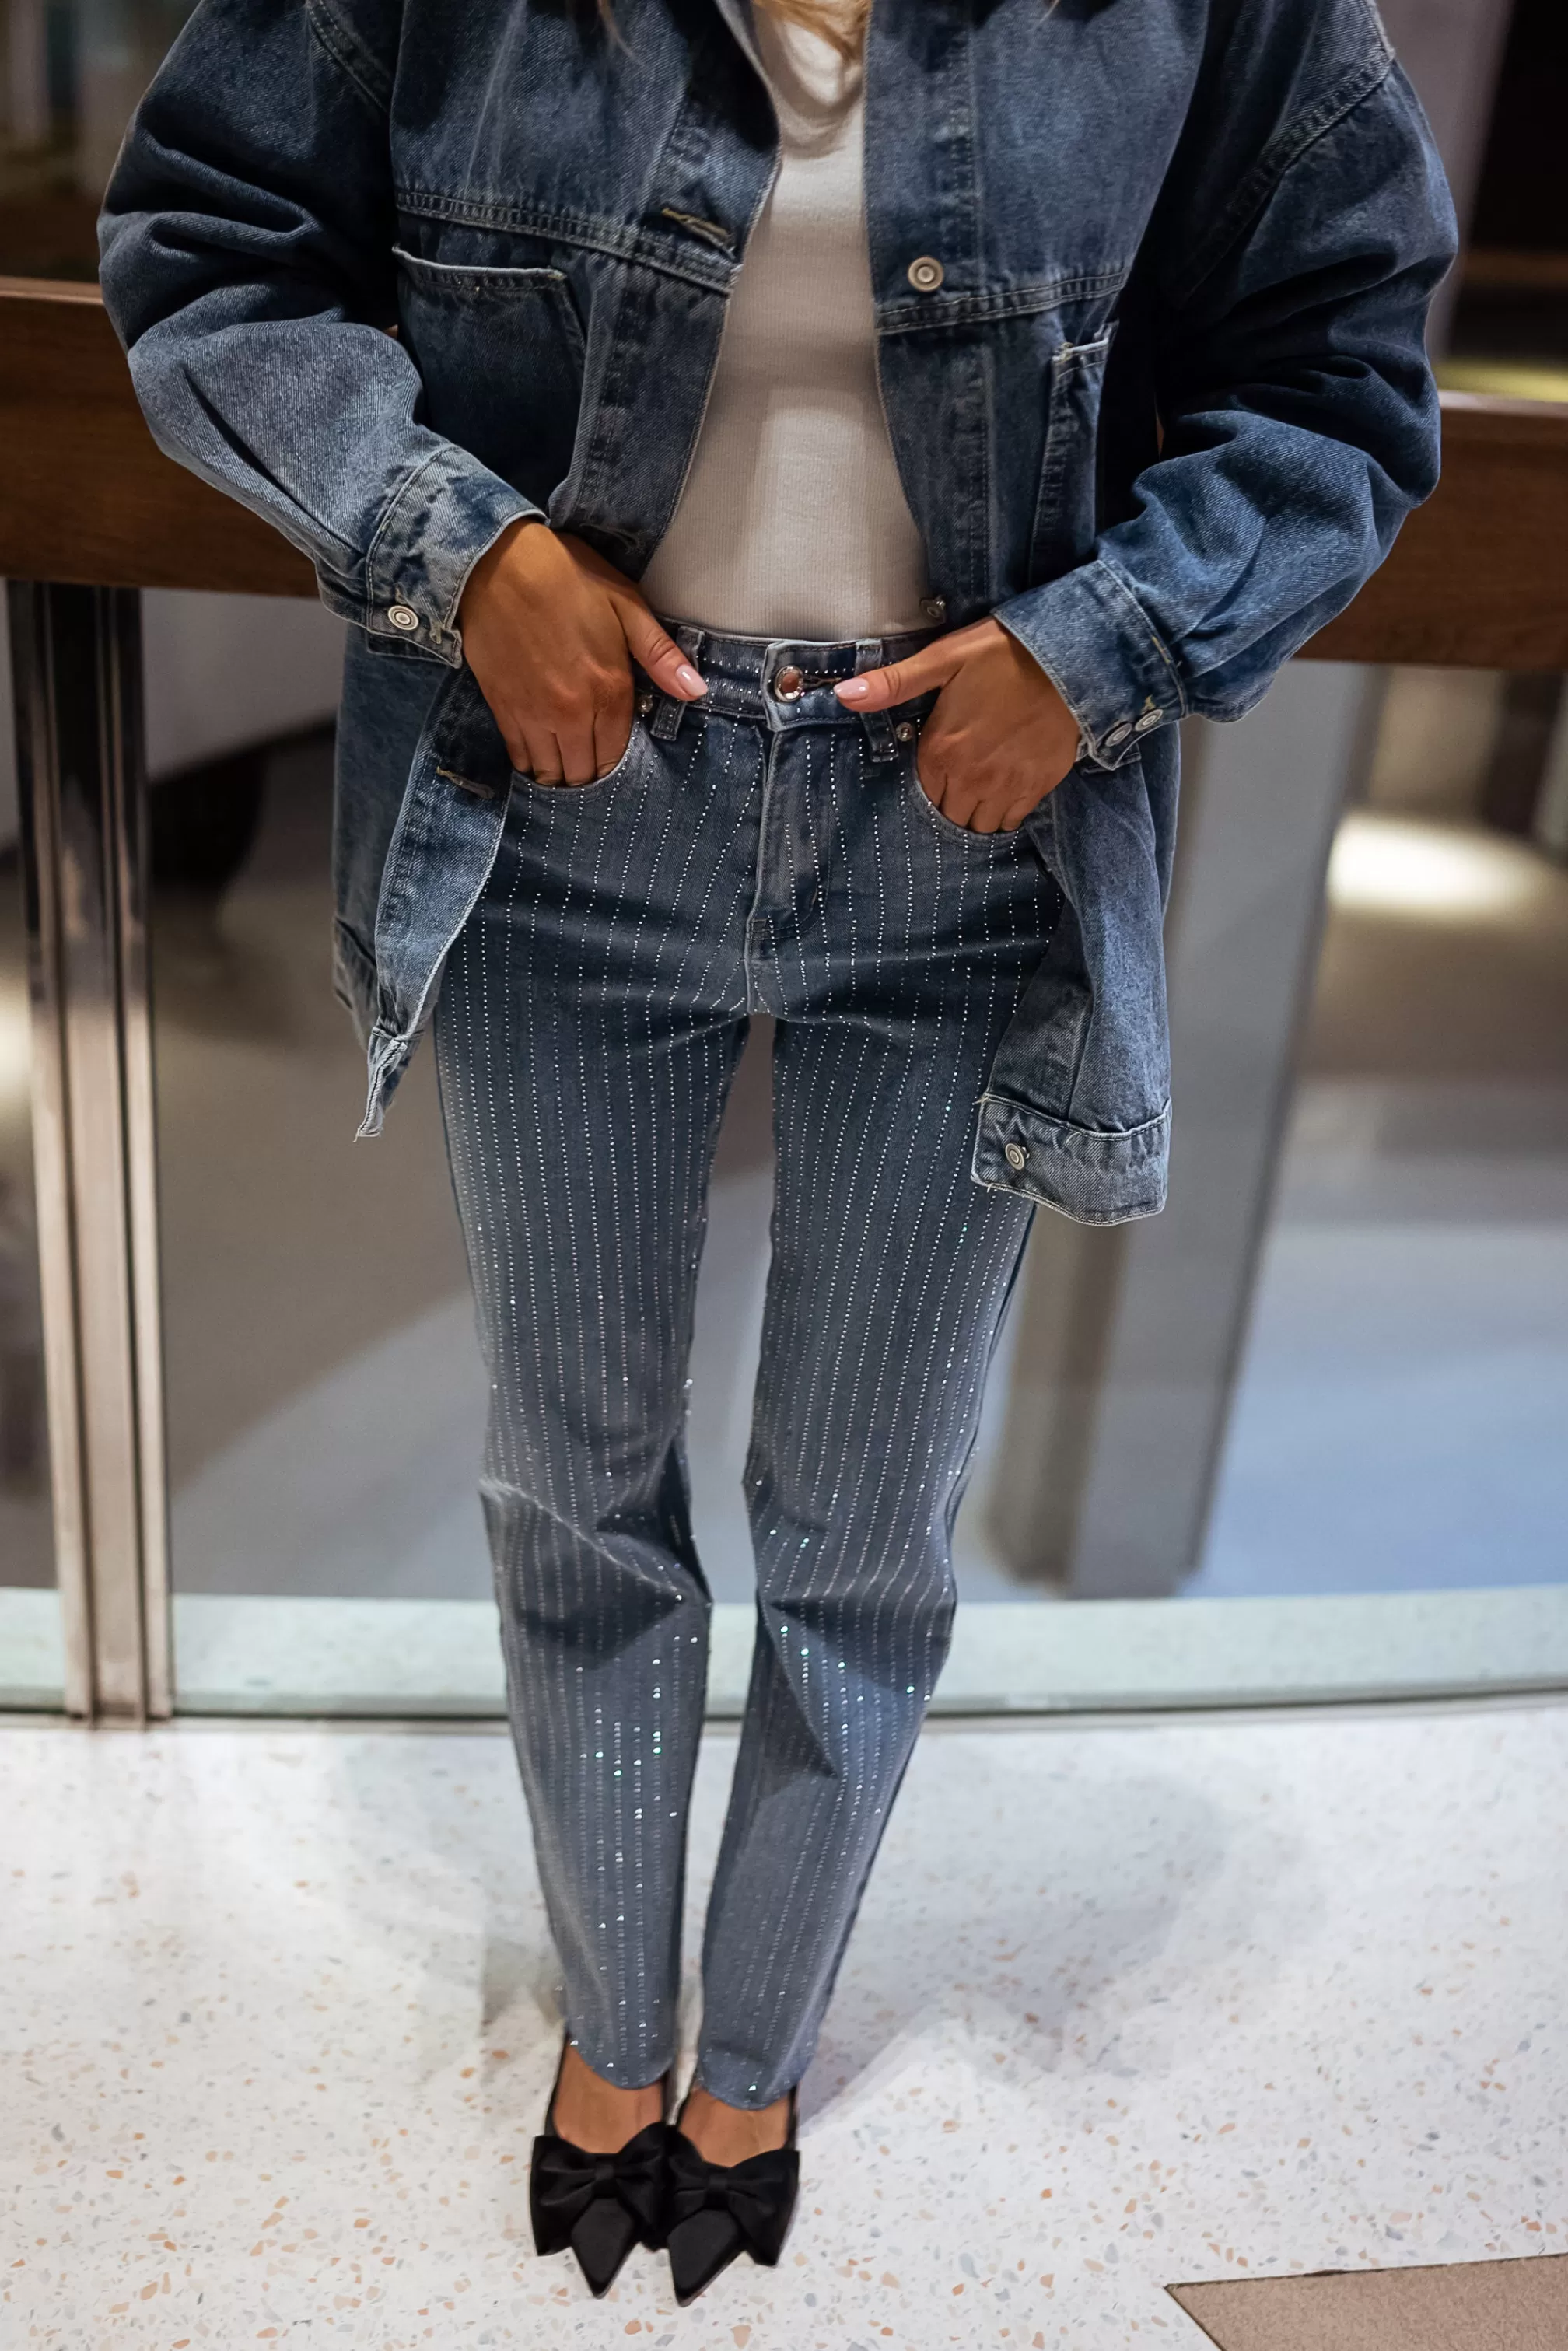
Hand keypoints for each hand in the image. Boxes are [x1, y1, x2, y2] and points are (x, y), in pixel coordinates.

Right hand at [458, 521, 706, 782]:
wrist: (497, 561)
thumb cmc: (566, 576)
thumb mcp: (626, 603)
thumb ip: (661, 655)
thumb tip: (696, 690)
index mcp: (609, 689)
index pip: (615, 755)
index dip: (614, 761)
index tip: (611, 752)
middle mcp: (571, 712)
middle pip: (583, 772)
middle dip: (589, 772)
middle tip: (588, 759)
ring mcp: (534, 714)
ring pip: (550, 772)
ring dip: (560, 772)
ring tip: (564, 760)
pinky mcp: (503, 708)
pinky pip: (520, 756)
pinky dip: (530, 762)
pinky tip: (536, 752)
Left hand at [835, 616, 1079, 832]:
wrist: (1067, 657)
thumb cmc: (1001, 653)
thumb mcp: (942, 659)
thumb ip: (893, 684)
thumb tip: (844, 695)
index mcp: (941, 750)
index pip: (923, 793)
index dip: (929, 784)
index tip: (939, 771)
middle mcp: (971, 776)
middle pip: (950, 815)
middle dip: (950, 803)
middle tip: (959, 782)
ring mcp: (1006, 785)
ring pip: (980, 825)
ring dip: (976, 813)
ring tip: (981, 791)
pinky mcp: (1037, 786)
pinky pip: (1013, 820)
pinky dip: (1006, 813)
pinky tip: (1006, 791)